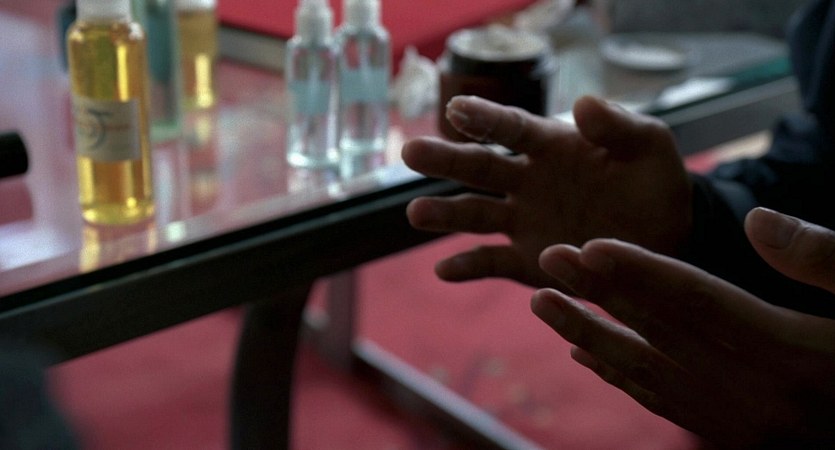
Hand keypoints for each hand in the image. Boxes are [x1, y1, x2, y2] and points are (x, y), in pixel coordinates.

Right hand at [402, 95, 691, 287]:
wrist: (668, 238)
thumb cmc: (655, 183)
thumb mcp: (650, 148)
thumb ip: (620, 125)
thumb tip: (583, 103)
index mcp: (552, 147)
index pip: (513, 129)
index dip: (487, 119)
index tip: (457, 110)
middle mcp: (527, 182)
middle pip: (480, 169)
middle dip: (446, 160)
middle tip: (411, 152)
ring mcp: (524, 223)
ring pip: (477, 215)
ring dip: (446, 214)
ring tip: (415, 212)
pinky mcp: (529, 261)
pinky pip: (493, 263)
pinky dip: (469, 267)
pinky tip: (444, 272)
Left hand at [532, 207, 834, 446]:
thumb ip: (826, 260)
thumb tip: (759, 220)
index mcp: (794, 351)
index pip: (698, 302)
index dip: (639, 272)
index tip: (588, 246)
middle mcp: (758, 393)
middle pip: (660, 333)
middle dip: (598, 294)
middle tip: (546, 259)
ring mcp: (743, 424)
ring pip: (648, 374)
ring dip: (588, 336)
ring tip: (543, 304)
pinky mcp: (738, 438)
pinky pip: (663, 405)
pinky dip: (620, 377)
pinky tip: (586, 357)